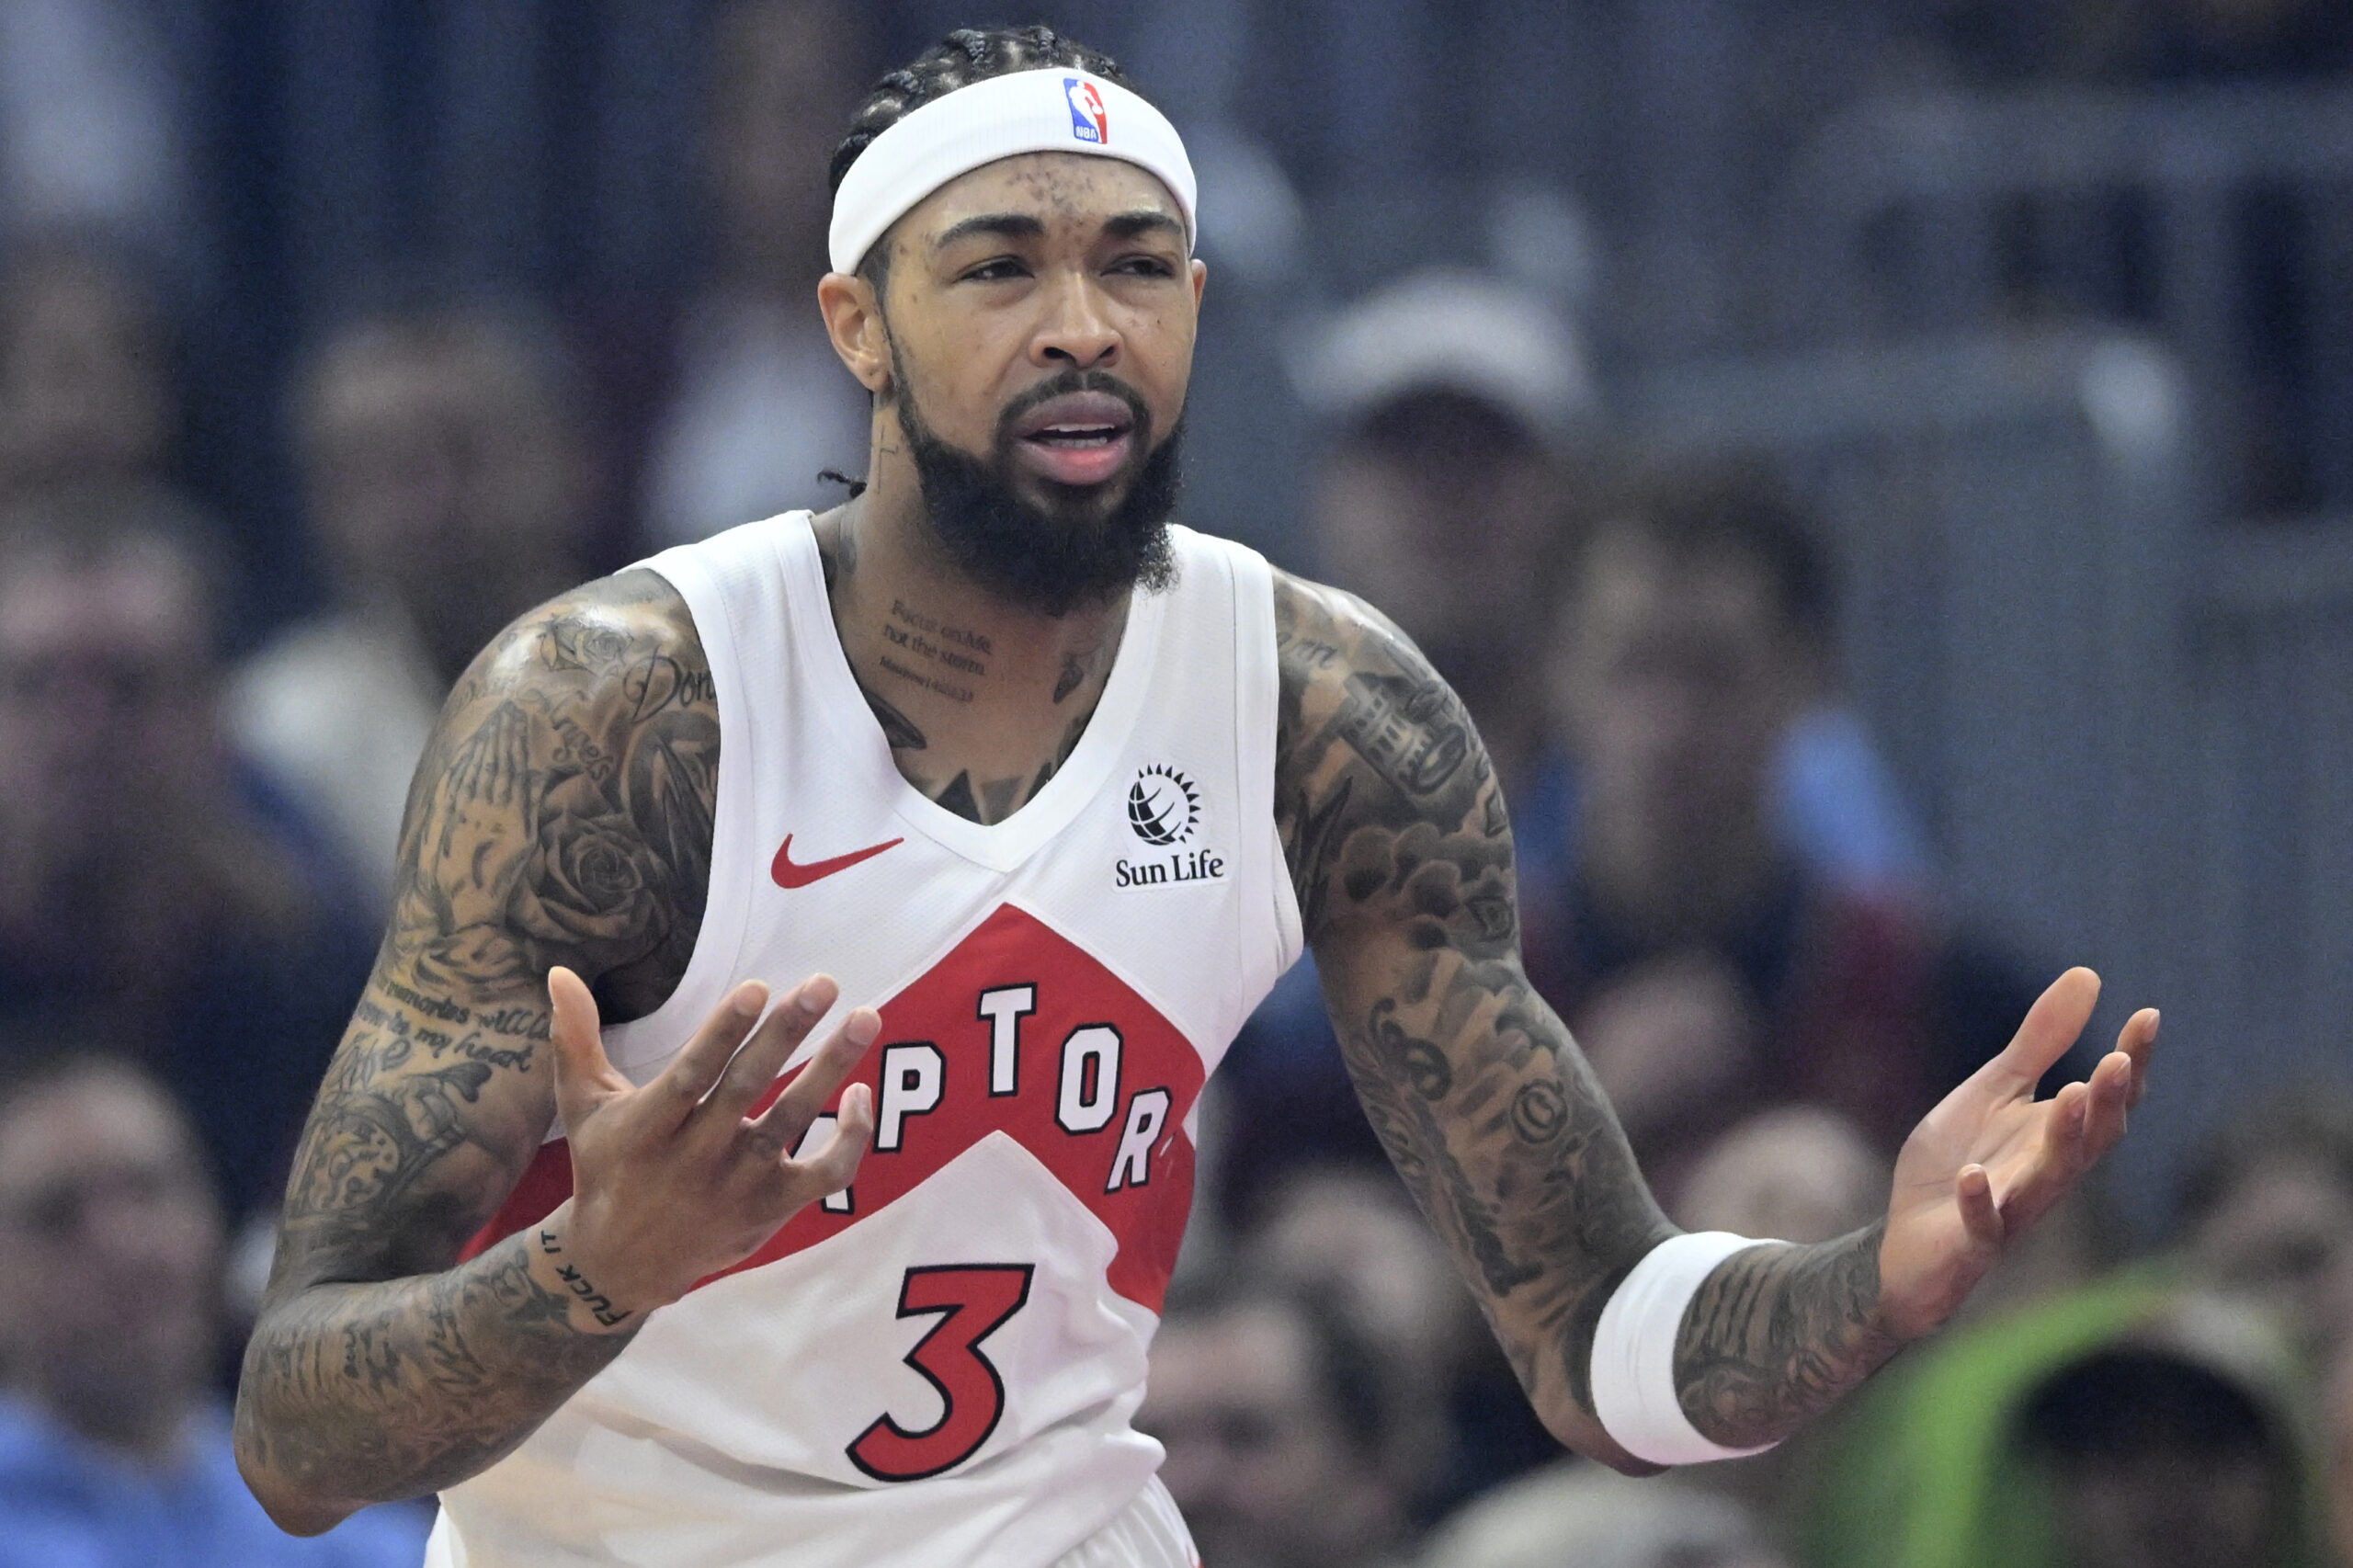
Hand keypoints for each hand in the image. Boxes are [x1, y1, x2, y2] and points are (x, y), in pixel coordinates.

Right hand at [539, 966, 878, 1319]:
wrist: (622, 1264)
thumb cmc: (606, 1165)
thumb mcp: (582, 1106)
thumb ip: (574, 1038)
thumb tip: (557, 973)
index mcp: (646, 1128)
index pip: (691, 1074)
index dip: (724, 1032)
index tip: (757, 987)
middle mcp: (694, 1156)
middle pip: (747, 1088)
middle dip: (786, 1033)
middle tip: (824, 982)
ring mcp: (737, 1184)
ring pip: (793, 1122)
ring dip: (831, 1069)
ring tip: (866, 1018)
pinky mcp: (771, 1206)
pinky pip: (825, 1174)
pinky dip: (850, 1139)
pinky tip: (859, 1094)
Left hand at [1876, 967, 2156, 1340]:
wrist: (1903, 1240)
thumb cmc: (1959, 1162)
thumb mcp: (1994, 1090)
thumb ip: (2038, 1042)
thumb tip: (2089, 975)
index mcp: (2055, 1136)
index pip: (2108, 1100)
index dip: (2132, 1062)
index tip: (2148, 1015)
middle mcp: (2045, 1175)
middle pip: (2092, 1141)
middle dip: (2108, 1102)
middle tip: (2117, 1059)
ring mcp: (2011, 1211)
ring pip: (2050, 1180)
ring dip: (2063, 1140)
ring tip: (2073, 1094)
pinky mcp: (1970, 1243)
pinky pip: (1981, 1226)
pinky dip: (1978, 1203)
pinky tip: (1972, 1177)